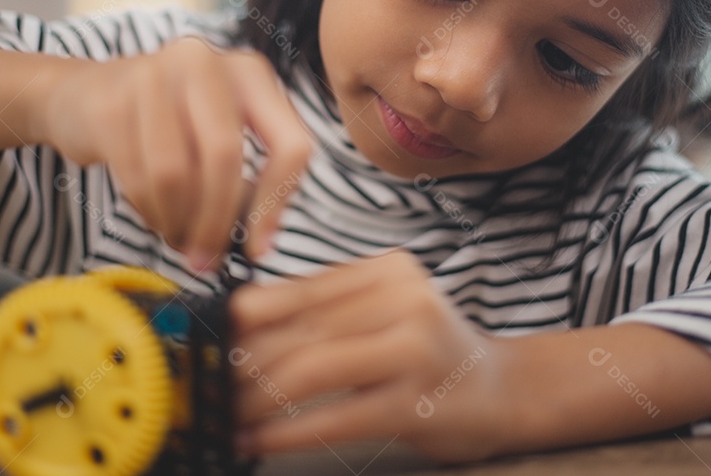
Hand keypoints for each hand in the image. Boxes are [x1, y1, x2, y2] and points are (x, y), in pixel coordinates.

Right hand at [38, 38, 311, 268]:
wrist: (83, 95)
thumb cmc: (168, 125)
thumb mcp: (219, 134)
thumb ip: (250, 177)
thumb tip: (260, 242)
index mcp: (250, 73)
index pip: (289, 144)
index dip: (276, 204)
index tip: (258, 248)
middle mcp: (205, 62)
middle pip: (224, 158)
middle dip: (216, 221)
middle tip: (208, 259)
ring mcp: (154, 75)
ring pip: (176, 172)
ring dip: (179, 222)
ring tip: (181, 241)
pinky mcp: (112, 102)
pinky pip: (138, 177)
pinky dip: (150, 213)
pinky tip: (156, 219)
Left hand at [230, 250, 507, 461]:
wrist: (503, 390)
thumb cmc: (428, 353)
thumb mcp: (384, 312)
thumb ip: (326, 310)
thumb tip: (239, 321)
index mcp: (388, 270)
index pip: (301, 289)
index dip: (245, 316)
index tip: (207, 337)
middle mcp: (404, 299)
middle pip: (301, 329)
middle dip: (243, 361)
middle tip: (207, 383)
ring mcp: (414, 349)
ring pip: (310, 369)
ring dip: (256, 398)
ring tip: (226, 415)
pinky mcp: (416, 402)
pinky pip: (335, 416)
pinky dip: (287, 432)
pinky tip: (258, 440)